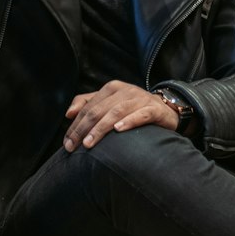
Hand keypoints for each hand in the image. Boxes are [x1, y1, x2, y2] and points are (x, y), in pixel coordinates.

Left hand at [63, 80, 178, 150]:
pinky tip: (119, 130)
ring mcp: (140, 99)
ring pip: (116, 112)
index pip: (88, 108)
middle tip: (74, 146)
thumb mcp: (110, 103)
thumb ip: (88, 104)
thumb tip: (68, 113)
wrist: (166, 110)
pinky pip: (141, 115)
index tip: (67, 143)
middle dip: (83, 129)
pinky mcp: (154, 109)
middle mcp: (125, 91)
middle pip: (99, 110)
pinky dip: (129, 121)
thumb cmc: (133, 109)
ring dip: (101, 128)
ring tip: (89, 143)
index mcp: (111, 89)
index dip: (76, 125)